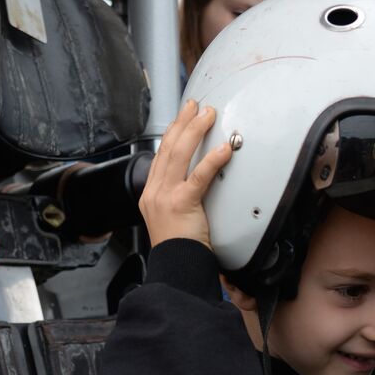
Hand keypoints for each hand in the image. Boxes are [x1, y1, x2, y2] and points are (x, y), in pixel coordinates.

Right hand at [138, 99, 232, 248]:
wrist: (175, 268)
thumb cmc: (180, 248)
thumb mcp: (174, 218)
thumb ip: (182, 197)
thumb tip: (200, 182)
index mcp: (151, 193)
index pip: (161, 154)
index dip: (173, 132)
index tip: (184, 117)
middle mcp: (154, 191)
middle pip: (168, 147)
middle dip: (183, 122)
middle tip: (197, 107)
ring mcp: (164, 196)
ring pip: (178, 154)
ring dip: (195, 130)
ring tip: (208, 115)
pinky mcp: (181, 203)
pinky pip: (198, 176)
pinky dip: (213, 159)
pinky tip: (224, 148)